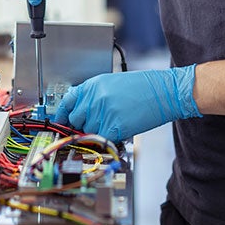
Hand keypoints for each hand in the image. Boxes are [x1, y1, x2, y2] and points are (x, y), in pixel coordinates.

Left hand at [54, 66, 200, 141]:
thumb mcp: (112, 84)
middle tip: (97, 125)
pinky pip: (102, 140)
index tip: (60, 122)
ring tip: (115, 123)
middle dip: (83, 125)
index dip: (62, 114)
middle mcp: (94, 97)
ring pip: (89, 132)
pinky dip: (109, 140)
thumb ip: (94, 96)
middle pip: (75, 120)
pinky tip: (119, 131)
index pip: (67, 101)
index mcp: (93, 85)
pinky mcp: (113, 126)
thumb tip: (82, 111)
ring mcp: (103, 112)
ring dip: (99, 132)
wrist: (164, 91)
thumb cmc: (143, 88)